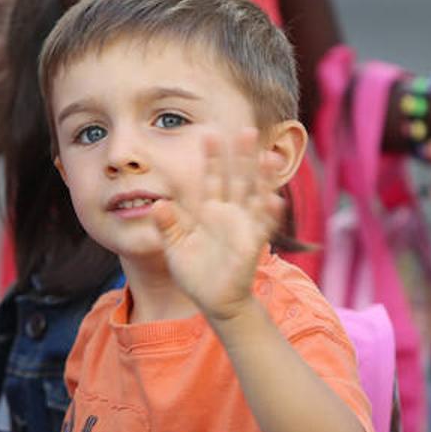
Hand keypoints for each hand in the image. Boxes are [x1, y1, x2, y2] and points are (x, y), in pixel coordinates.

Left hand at [151, 129, 283, 321]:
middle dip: (242, 156)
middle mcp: (229, 214)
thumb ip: (168, 225)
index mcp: (208, 211)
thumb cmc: (194, 272)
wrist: (213, 301)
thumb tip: (157, 205)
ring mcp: (243, 228)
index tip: (209, 133)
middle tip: (247, 130)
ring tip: (268, 157)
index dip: (211, 157)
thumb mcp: (174, 247)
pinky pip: (263, 227)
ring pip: (255, 196)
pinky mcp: (252, 245)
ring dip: (263, 178)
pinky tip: (274, 199)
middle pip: (237, 179)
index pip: (210, 178)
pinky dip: (269, 214)